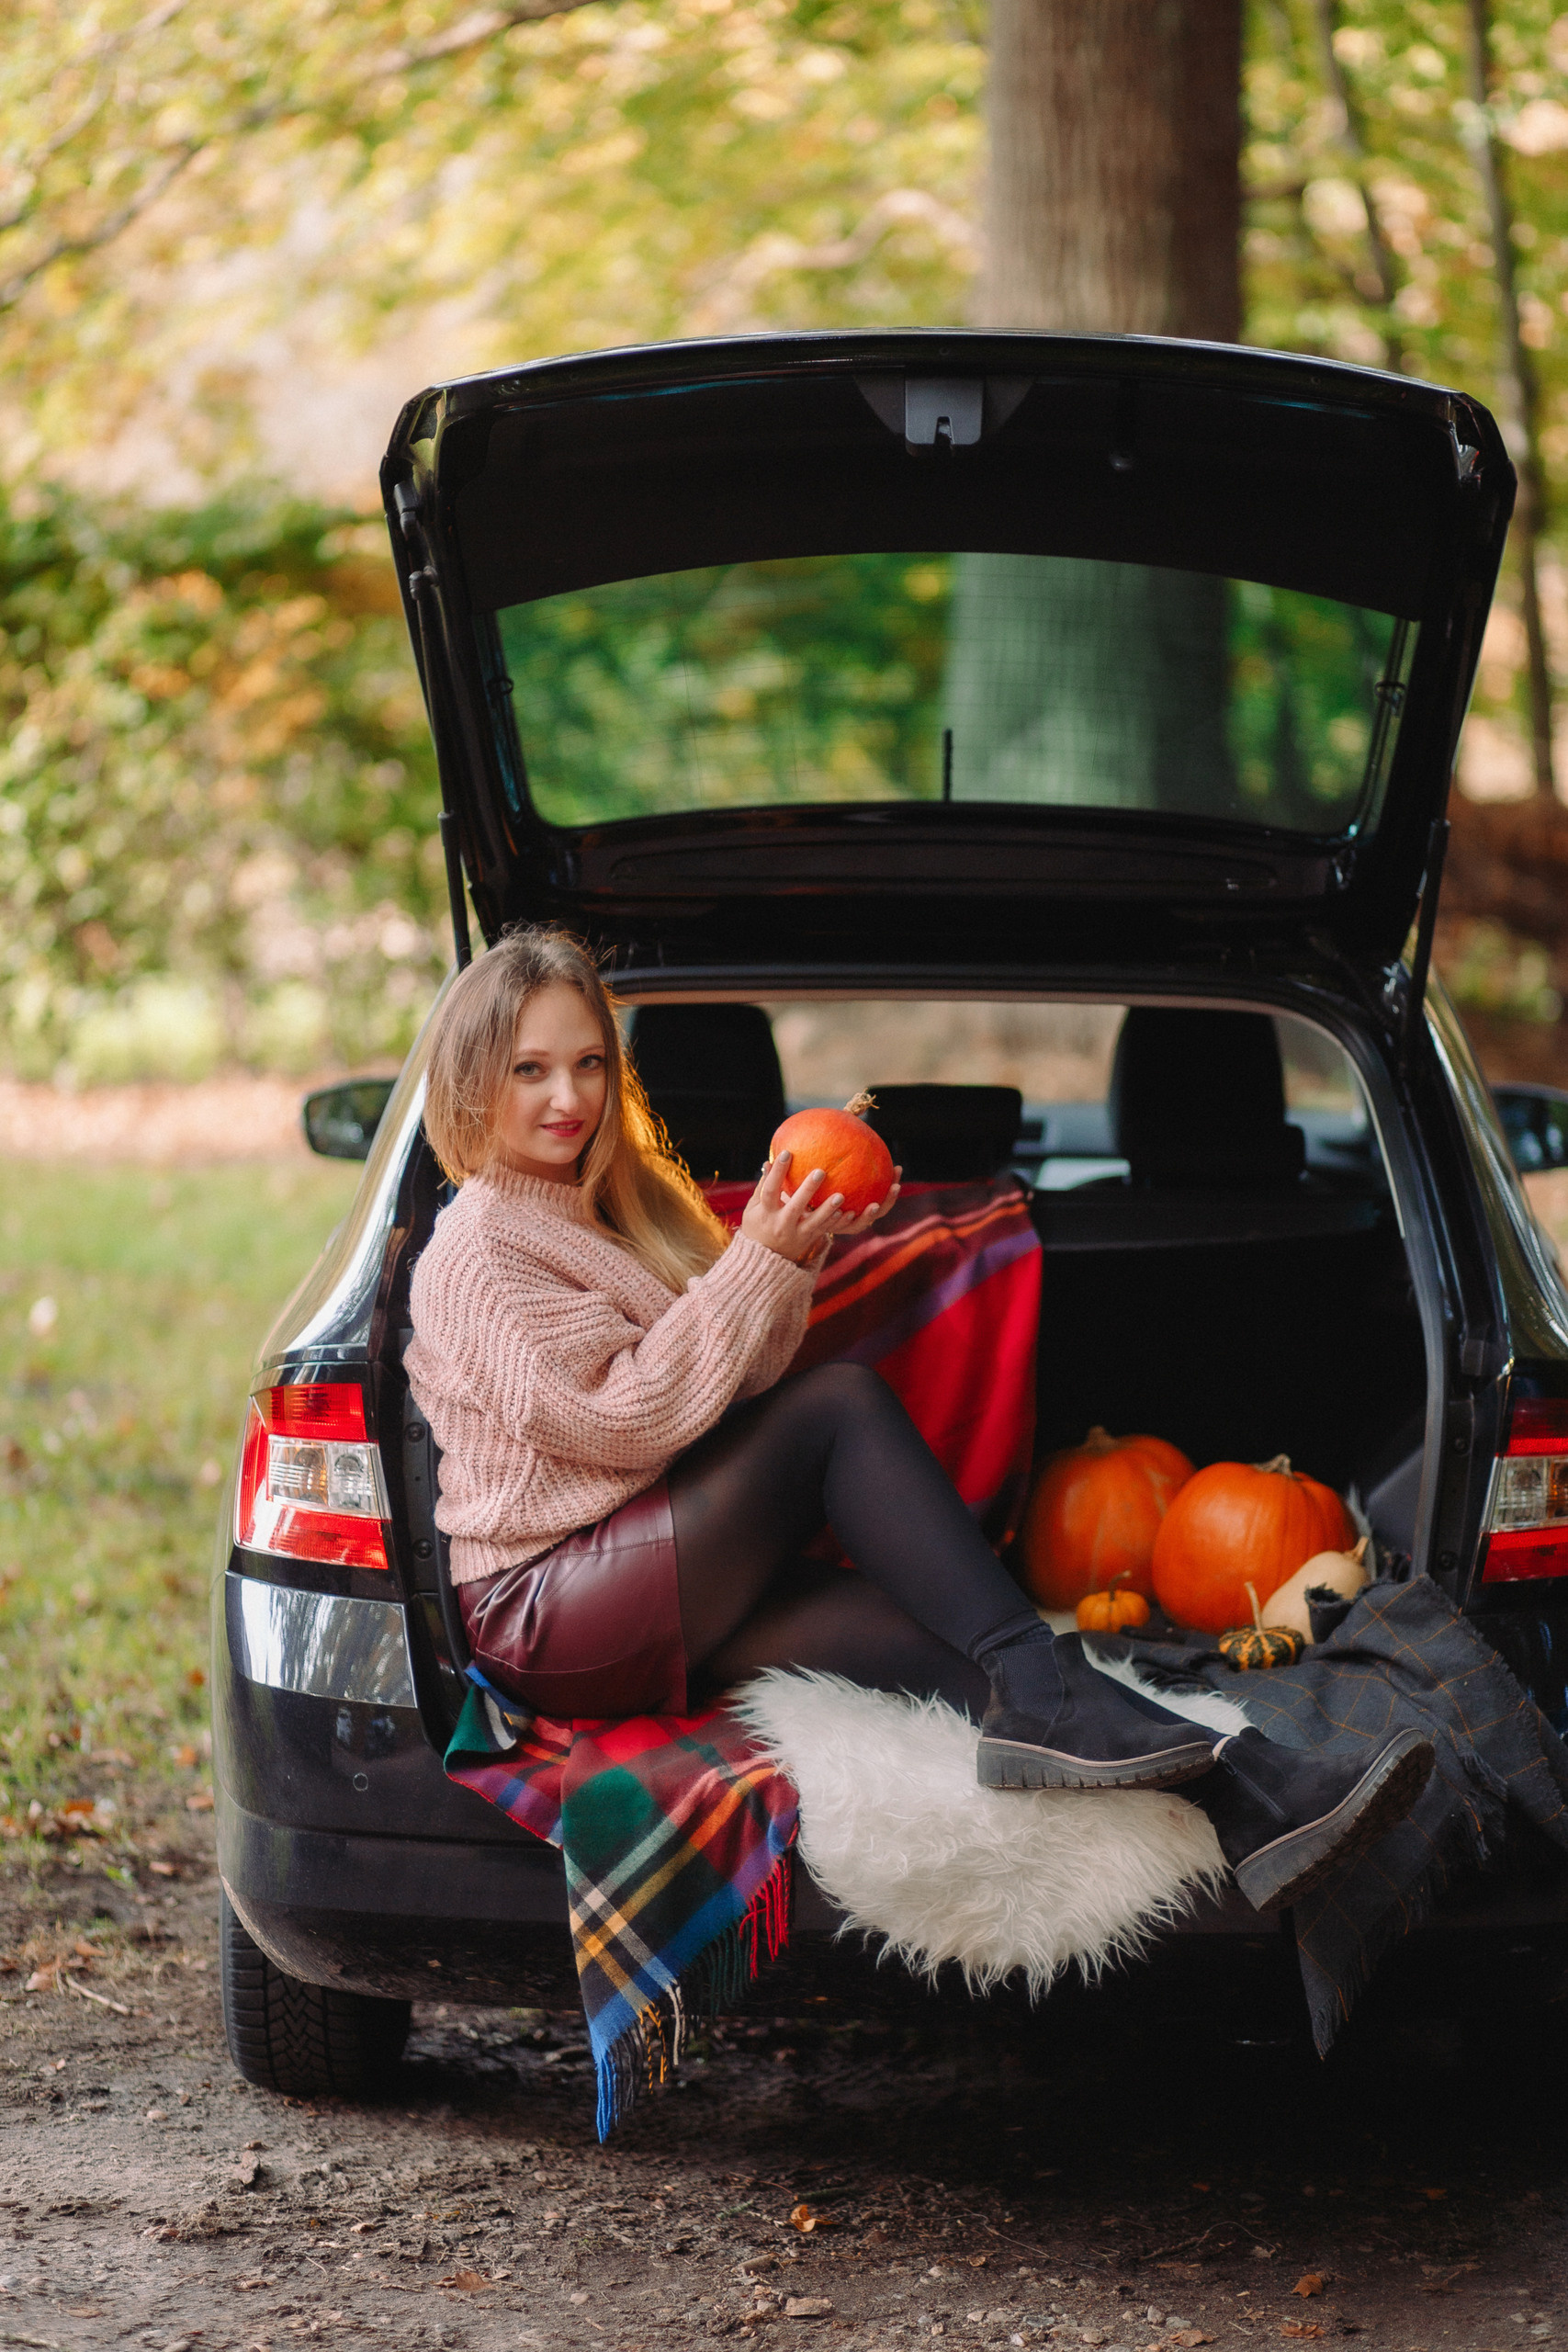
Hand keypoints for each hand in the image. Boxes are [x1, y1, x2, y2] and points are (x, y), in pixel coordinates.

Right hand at [739, 1154, 900, 1266]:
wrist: (764, 1260)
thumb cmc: (757, 1226)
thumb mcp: (754, 1208)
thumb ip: (763, 1186)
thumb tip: (769, 1161)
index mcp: (765, 1213)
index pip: (770, 1190)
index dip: (777, 1172)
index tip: (787, 1153)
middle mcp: (782, 1224)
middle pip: (795, 1206)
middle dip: (808, 1189)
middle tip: (820, 1171)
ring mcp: (797, 1234)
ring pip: (815, 1221)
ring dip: (828, 1209)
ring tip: (841, 1196)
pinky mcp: (809, 1239)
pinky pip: (825, 1229)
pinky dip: (836, 1221)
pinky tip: (850, 1212)